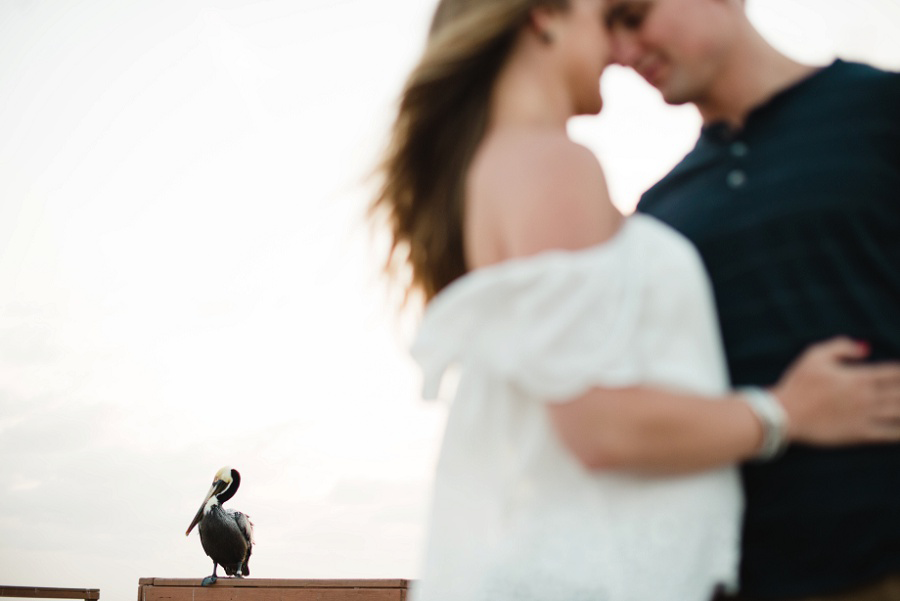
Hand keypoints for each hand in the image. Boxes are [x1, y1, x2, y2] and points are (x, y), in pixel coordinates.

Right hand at [773, 337, 899, 444]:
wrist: (784, 414)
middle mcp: (867, 396)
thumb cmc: (798, 383)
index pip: (896, 373)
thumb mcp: (814, 355)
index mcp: (859, 376)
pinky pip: (891, 434)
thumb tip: (866, 347)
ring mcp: (866, 416)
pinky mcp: (860, 434)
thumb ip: (842, 346)